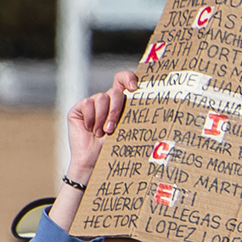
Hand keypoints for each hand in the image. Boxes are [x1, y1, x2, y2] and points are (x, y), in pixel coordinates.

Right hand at [57, 74, 133, 225]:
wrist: (94, 162)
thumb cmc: (116, 149)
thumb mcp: (129, 131)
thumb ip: (136, 116)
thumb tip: (163, 111)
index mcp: (120, 103)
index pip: (123, 80)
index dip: (128, 78)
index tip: (134, 88)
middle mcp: (106, 100)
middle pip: (115, 92)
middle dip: (116, 110)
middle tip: (113, 129)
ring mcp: (91, 103)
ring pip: (100, 97)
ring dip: (103, 118)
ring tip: (102, 133)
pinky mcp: (78, 109)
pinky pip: (86, 104)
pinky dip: (90, 118)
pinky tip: (90, 130)